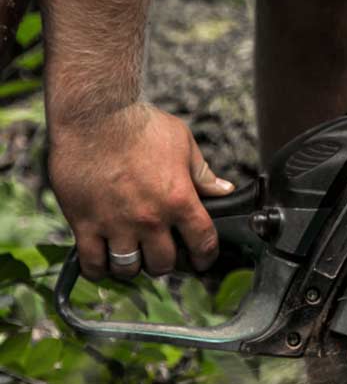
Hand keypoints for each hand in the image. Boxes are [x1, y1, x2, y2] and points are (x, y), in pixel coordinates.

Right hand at [49, 103, 234, 280]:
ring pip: (128, 268)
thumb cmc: (139, 124)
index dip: (205, 257)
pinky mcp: (84, 222)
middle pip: (163, 264)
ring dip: (133, 267)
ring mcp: (116, 223)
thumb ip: (203, 174)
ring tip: (132, 256)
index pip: (203, 243)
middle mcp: (150, 218)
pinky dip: (98, 269)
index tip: (202, 260)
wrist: (93, 114)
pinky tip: (102, 263)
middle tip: (160, 254)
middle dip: (165, 263)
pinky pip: (93, 262)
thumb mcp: (183, 144)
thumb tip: (224, 190)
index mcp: (179, 200)